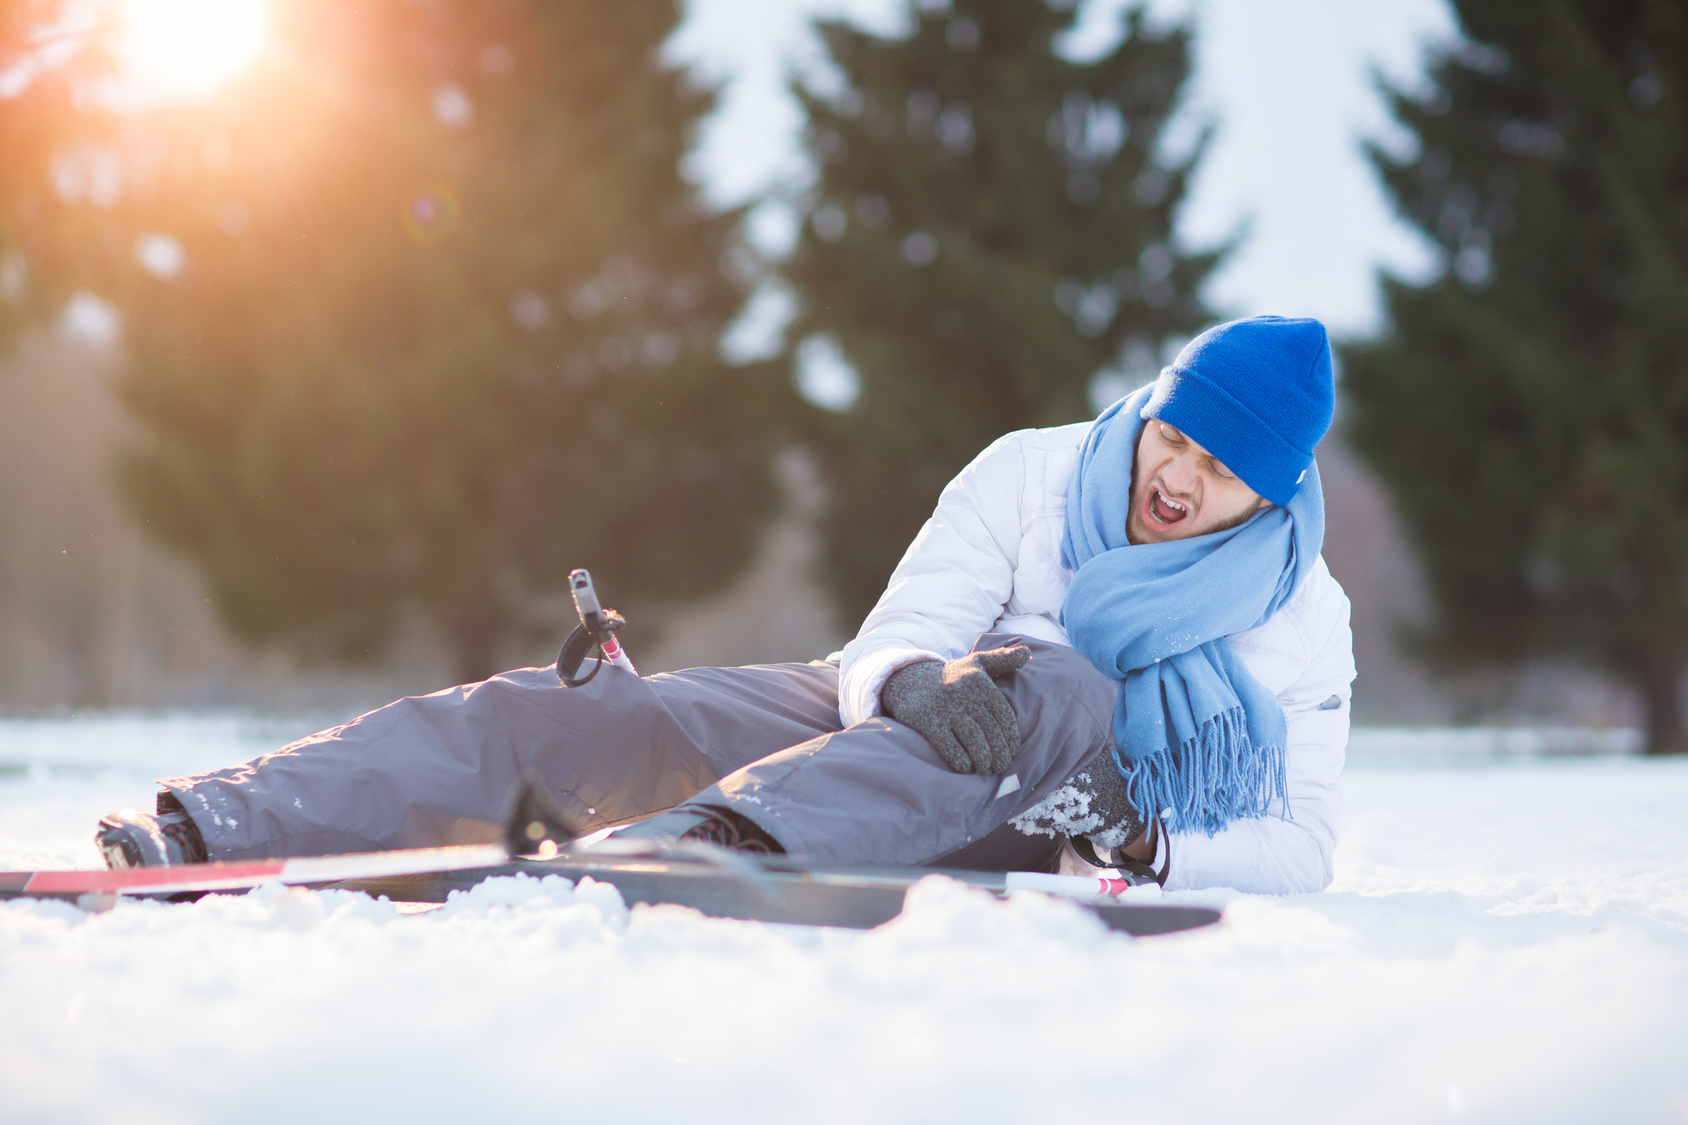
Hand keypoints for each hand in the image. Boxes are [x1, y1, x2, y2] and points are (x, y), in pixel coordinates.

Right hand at [879, 645, 1030, 773]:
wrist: (908, 679)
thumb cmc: (952, 676)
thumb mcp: (976, 662)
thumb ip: (1002, 659)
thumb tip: (1026, 653)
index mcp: (980, 682)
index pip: (1004, 715)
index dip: (1011, 737)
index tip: (1013, 752)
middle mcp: (964, 693)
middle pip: (990, 730)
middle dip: (999, 753)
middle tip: (1002, 766)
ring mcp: (945, 708)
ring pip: (974, 740)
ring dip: (983, 759)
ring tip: (986, 768)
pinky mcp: (926, 720)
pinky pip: (949, 745)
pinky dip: (960, 760)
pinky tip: (965, 767)